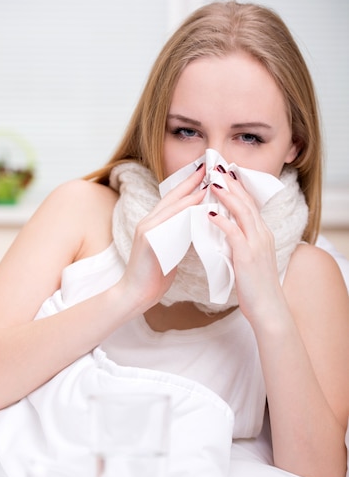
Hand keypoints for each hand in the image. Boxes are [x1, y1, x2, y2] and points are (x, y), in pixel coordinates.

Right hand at [119, 164, 206, 310]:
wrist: (136, 295)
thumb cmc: (154, 276)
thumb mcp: (170, 251)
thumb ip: (179, 236)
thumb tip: (197, 226)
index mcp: (154, 224)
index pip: (174, 200)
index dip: (189, 185)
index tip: (206, 172)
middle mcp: (148, 222)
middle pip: (172, 197)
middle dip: (191, 181)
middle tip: (209, 167)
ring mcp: (146, 229)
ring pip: (171, 207)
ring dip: (190, 194)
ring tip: (208, 183)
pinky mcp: (148, 239)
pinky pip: (169, 222)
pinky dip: (184, 213)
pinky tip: (198, 207)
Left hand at [208, 170, 283, 323]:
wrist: (268, 307)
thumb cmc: (255, 288)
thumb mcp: (248, 261)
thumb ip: (239, 245)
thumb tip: (223, 235)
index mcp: (262, 235)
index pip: (250, 204)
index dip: (238, 188)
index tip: (225, 174)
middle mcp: (262, 235)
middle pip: (247, 202)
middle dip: (232, 184)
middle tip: (217, 168)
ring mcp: (256, 244)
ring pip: (243, 212)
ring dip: (227, 195)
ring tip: (212, 182)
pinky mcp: (248, 256)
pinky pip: (234, 233)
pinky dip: (222, 221)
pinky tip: (209, 213)